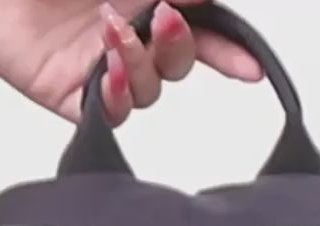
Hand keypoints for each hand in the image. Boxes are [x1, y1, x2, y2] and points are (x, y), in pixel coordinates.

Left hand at [0, 0, 262, 125]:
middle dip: (185, 46)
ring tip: (112, 30)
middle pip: (180, 63)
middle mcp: (125, 32)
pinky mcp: (69, 93)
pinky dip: (118, 96)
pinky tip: (108, 70)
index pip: (200, 29)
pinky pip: (110, 113)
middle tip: (167, 18)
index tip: (250, 65)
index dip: (228, 49)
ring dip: (142, 63)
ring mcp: (98, 65)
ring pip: (149, 89)